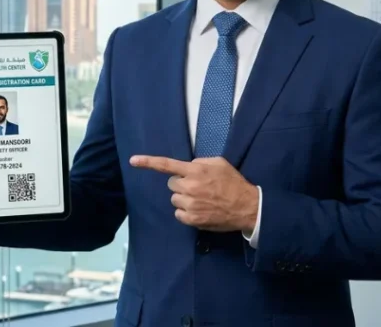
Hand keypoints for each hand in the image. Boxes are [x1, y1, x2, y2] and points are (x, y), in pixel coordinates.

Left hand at [130, 155, 257, 234]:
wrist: (247, 207)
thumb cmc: (234, 183)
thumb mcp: (219, 163)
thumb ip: (200, 162)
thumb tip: (188, 167)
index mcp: (195, 170)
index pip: (167, 165)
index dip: (148, 162)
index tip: (133, 160)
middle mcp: (190, 187)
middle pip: (171, 184)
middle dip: (181, 184)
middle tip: (197, 187)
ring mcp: (190, 204)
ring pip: (175, 199)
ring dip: (184, 198)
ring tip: (202, 200)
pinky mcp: (192, 219)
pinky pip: (178, 214)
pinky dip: (186, 212)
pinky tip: (200, 210)